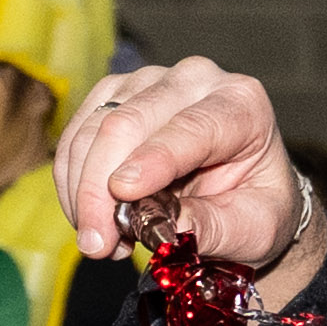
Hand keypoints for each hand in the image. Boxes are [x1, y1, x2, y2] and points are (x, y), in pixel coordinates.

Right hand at [53, 54, 315, 291]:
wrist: (240, 192)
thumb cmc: (254, 208)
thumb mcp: (253, 230)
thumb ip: (215, 228)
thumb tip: (167, 232)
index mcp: (241, 105)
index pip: (191, 127)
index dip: (152, 159)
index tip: (121, 193)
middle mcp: (196, 80)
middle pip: (129, 121)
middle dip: (101, 187)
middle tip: (97, 245)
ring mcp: (150, 81)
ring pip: (94, 126)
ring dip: (83, 190)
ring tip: (100, 240)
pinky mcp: (115, 94)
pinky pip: (77, 133)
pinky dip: (72, 181)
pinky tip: (90, 216)